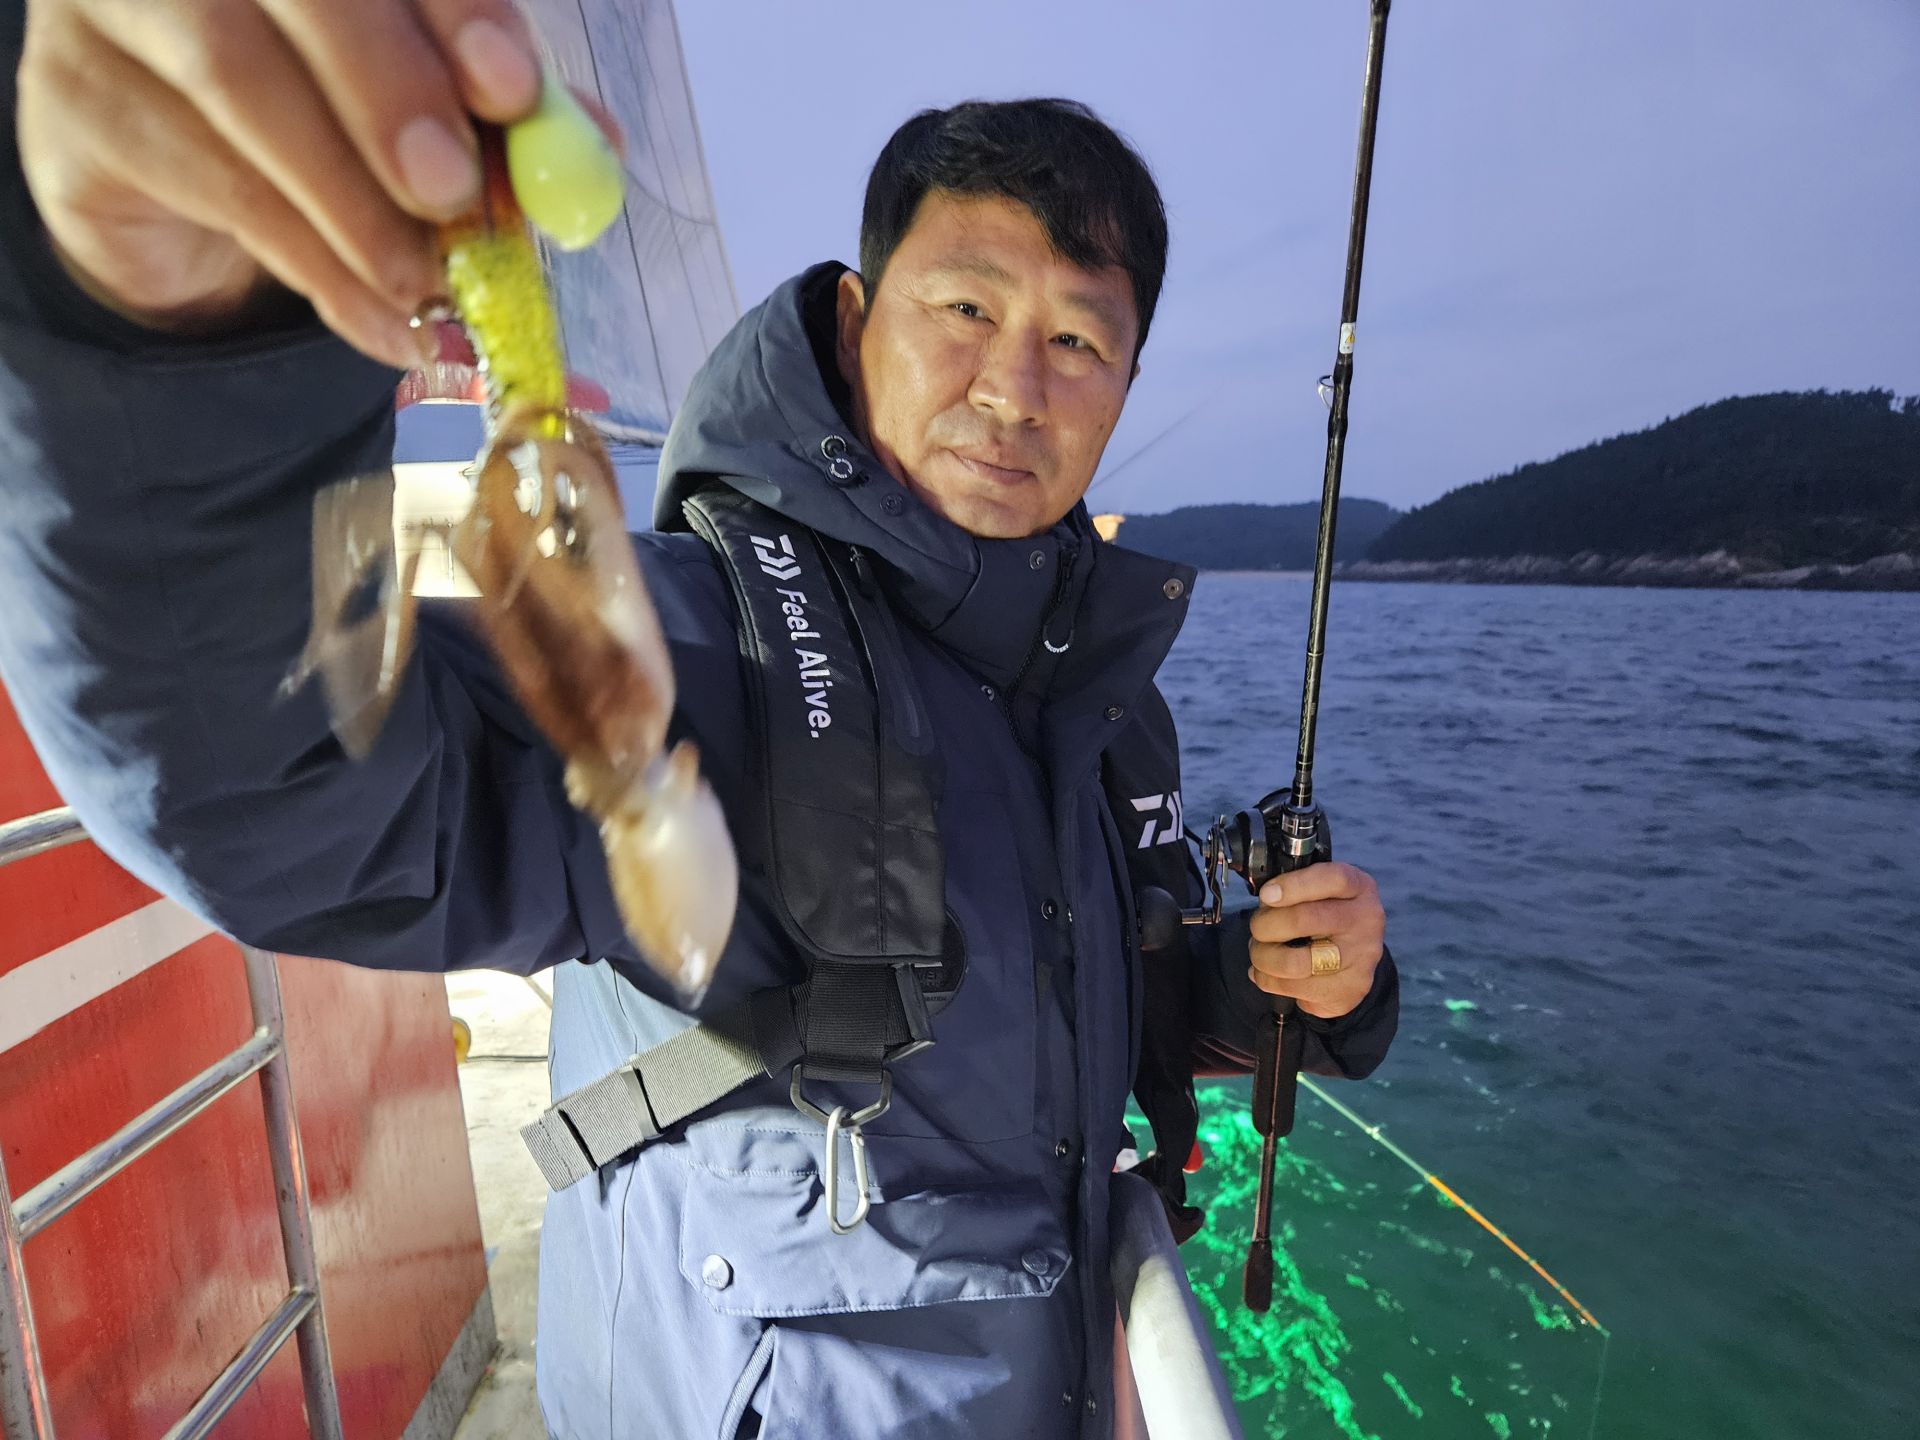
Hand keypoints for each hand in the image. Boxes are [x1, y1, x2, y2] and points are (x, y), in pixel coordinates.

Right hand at [16, 0, 543, 367]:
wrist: (173, 178)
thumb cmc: (323, 117)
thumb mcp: (426, 108)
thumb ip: (501, 113)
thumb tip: (595, 145)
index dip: (453, 6)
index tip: (511, 89)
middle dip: (390, 92)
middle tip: (451, 189)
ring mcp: (121, 4)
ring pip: (237, 83)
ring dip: (348, 201)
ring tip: (420, 283)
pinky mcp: (80, 95)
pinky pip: (206, 178)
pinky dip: (310, 262)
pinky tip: (375, 314)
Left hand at [1247, 861, 1385, 1019]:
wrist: (1356, 958)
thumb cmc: (1329, 916)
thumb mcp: (1324, 891)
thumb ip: (1298, 887)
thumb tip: (1266, 898)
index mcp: (1360, 888)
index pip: (1333, 879)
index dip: (1294, 885)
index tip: (1267, 895)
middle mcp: (1366, 923)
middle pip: (1305, 920)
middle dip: (1265, 925)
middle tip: (1257, 928)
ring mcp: (1360, 960)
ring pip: (1294, 962)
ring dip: (1263, 957)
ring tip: (1260, 952)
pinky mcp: (1348, 991)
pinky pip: (1293, 988)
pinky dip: (1268, 980)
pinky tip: (1268, 973)